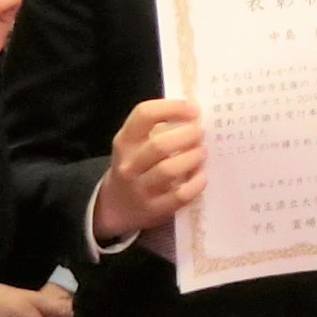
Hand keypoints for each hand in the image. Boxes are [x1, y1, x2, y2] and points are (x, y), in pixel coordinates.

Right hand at [90, 98, 203, 241]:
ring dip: (192, 158)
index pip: (144, 115)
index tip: (193, 110)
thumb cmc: (134, 165)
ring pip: (169, 170)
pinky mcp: (154, 209)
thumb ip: (158, 129)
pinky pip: (179, 195)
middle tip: (200, 133)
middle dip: (187, 135)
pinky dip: (196, 184)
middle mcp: (129, 165)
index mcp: (125, 141)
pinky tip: (202, 176)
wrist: (115, 206)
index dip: (172, 107)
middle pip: (160, 145)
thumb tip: (195, 115)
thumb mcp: (134, 144)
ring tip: (202, 152)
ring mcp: (140, 188)